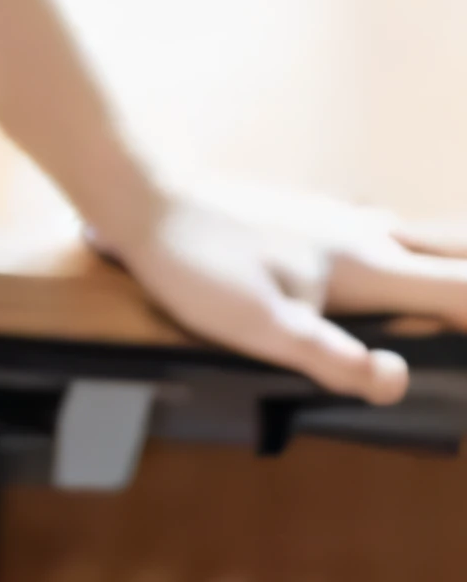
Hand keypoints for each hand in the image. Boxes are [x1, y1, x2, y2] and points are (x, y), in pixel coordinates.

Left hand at [99, 184, 466, 403]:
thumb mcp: (266, 330)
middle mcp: (361, 235)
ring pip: (410, 247)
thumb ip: (335, 359)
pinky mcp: (308, 218)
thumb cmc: (201, 269)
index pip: (457, 290)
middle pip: (444, 264)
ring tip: (432, 315)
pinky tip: (379, 286)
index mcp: (364, 264)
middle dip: (458, 300)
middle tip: (452, 329)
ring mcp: (335, 220)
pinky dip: (399, 266)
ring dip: (435, 280)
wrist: (146, 202)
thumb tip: (401, 380)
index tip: (464, 350)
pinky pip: (378, 242)